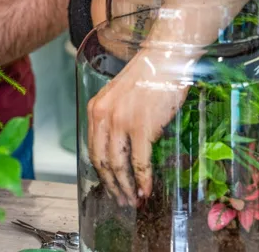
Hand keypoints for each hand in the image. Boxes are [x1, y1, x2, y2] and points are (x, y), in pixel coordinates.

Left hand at [87, 49, 187, 205]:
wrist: (165, 59)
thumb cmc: (149, 76)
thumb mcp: (120, 96)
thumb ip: (115, 119)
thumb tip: (123, 150)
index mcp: (95, 109)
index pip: (93, 148)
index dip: (101, 172)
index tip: (110, 186)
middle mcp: (103, 116)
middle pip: (102, 161)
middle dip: (111, 185)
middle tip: (120, 200)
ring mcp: (121, 121)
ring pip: (118, 165)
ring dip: (126, 187)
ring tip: (134, 200)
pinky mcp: (141, 126)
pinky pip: (139, 161)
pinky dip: (143, 180)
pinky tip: (146, 189)